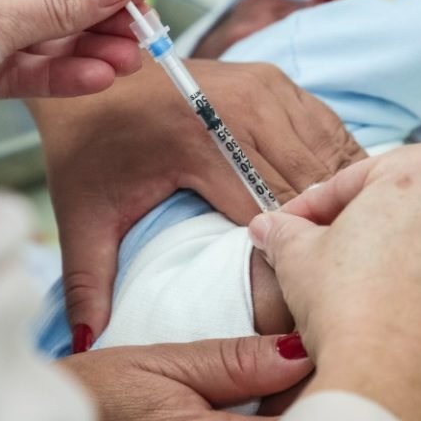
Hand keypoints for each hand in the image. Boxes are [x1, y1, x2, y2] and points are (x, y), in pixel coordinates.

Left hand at [33, 59, 365, 348]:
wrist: (90, 75)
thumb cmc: (88, 149)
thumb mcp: (82, 217)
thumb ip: (88, 282)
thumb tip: (86, 346)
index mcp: (199, 142)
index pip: (269, 218)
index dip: (285, 267)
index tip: (291, 312)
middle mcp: (243, 107)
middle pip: (309, 191)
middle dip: (318, 240)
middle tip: (327, 290)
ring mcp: (267, 88)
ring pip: (329, 161)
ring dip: (336, 206)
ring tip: (339, 254)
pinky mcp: (279, 81)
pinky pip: (329, 133)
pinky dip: (336, 173)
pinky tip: (335, 212)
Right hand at [247, 144, 420, 420]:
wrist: (396, 391)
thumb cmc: (349, 313)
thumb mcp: (298, 260)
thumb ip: (286, 231)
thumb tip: (269, 227)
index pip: (362, 180)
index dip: (321, 206)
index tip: (299, 226)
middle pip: (419, 206)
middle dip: (381, 228)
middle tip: (342, 261)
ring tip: (388, 295)